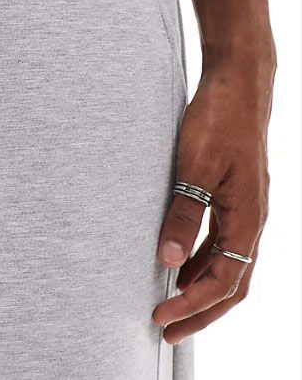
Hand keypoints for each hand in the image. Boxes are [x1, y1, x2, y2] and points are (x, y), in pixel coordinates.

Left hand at [152, 55, 273, 343]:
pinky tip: (181, 260)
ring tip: (172, 301)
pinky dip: (203, 258)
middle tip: (168, 328)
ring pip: (228, 263)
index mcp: (248, 218)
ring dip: (201, 286)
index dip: (193, 304)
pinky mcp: (235, 194)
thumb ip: (183, 214)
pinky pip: (223, 240)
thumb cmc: (218, 120)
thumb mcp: (194, 167)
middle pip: (231, 282)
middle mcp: (252, 219)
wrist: (237, 84)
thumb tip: (167, 260)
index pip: (224, 281)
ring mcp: (246, 207)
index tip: (161, 317)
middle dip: (200, 309)